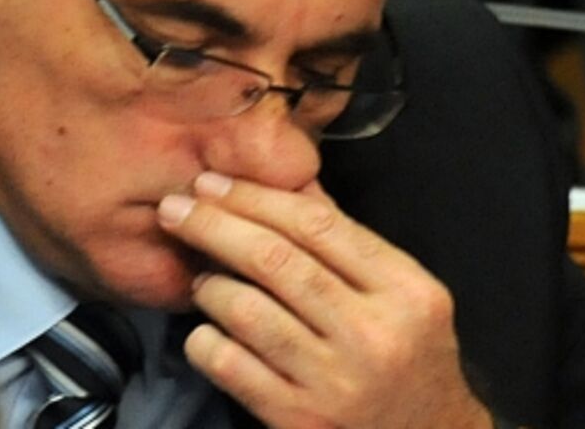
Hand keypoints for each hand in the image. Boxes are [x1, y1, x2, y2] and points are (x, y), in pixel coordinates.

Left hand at [157, 173, 492, 428]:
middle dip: (214, 226)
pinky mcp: (299, 421)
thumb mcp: (402, 294)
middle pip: (275, 260)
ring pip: (247, 311)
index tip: (212, 182)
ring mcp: (335, 382)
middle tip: (175, 208)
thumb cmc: (409, 357)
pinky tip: (204, 331)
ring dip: (210, 285)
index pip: (316, 225)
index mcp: (404, 290)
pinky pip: (231, 366)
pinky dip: (205, 340)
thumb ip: (346, 240)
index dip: (254, 197)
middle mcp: (373, 334)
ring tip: (200, 277)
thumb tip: (286, 179)